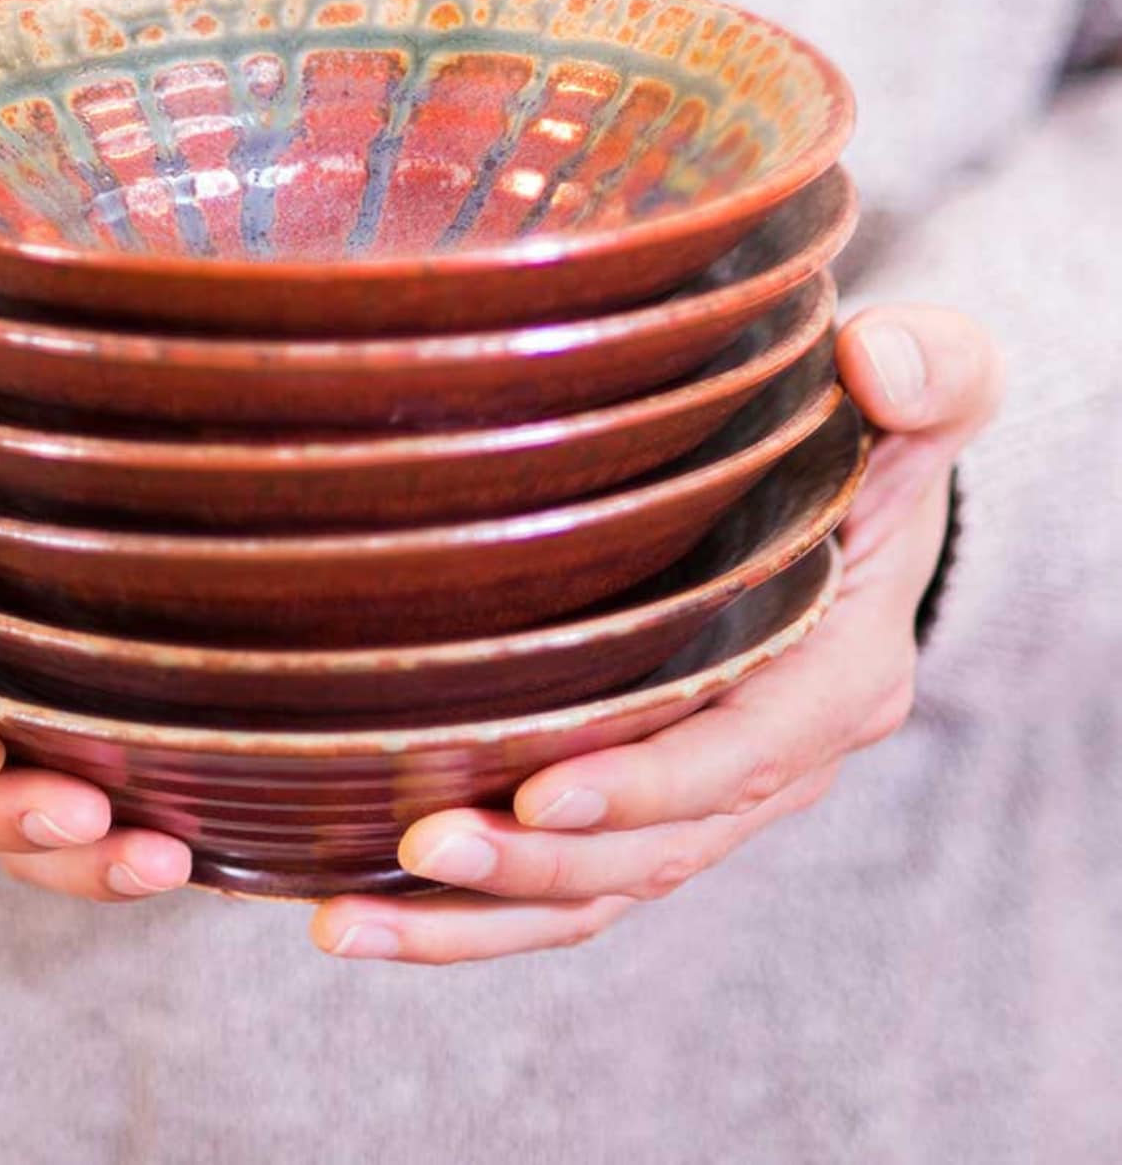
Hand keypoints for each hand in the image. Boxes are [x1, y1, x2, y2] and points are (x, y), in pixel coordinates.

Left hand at [311, 305, 1002, 963]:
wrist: (852, 506)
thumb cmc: (872, 443)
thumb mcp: (926, 393)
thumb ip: (929, 371)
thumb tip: (876, 360)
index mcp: (840, 681)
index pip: (746, 756)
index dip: (650, 784)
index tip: (540, 793)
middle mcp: (777, 763)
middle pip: (657, 851)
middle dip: (538, 864)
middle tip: (420, 844)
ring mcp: (707, 797)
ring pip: (598, 890)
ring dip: (481, 915)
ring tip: (352, 923)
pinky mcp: (645, 801)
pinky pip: (567, 881)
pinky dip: (472, 911)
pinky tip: (359, 909)